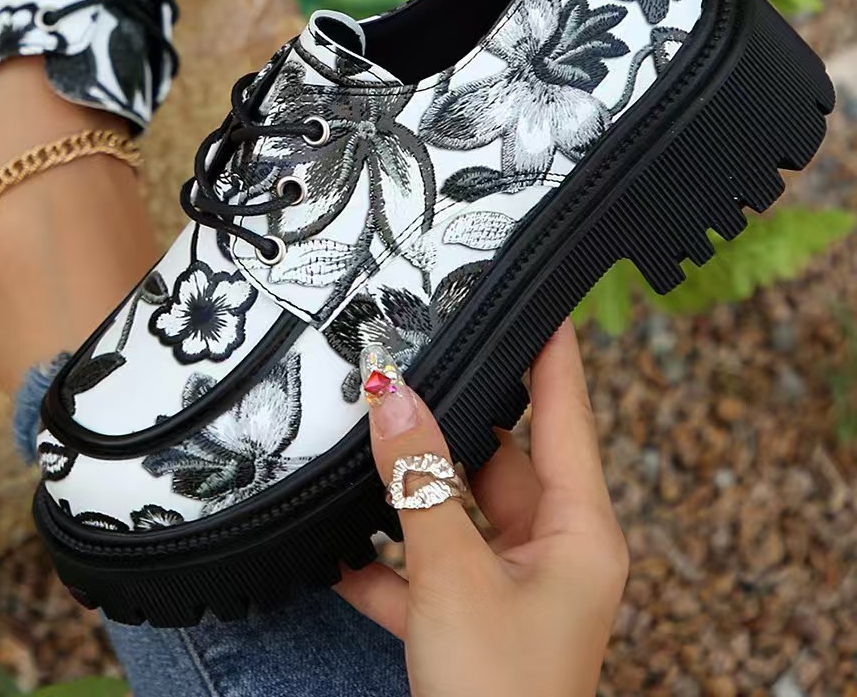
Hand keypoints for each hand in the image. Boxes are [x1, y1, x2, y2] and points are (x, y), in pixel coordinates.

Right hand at [336, 321, 628, 696]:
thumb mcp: (453, 575)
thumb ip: (417, 480)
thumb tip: (387, 391)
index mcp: (578, 532)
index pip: (565, 412)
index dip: (551, 349)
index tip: (535, 289)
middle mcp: (550, 552)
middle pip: (497, 457)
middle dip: (447, 418)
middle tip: (407, 358)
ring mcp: (507, 588)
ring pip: (451, 510)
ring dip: (404, 489)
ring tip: (360, 433)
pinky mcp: (465, 623)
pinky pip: (420, 567)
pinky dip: (381, 555)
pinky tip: (334, 541)